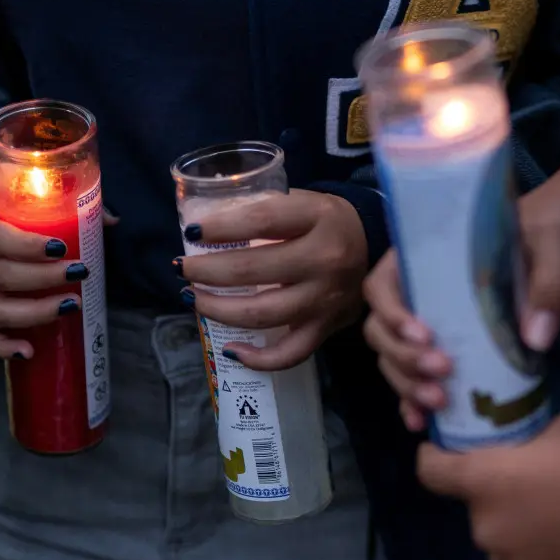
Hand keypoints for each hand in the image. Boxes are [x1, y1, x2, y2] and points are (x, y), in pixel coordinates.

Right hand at [0, 158, 116, 359]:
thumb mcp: (16, 175)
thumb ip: (60, 192)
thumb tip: (109, 220)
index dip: (26, 247)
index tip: (63, 248)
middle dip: (42, 280)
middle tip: (79, 273)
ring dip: (32, 313)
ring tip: (70, 305)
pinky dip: (0, 345)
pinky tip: (28, 350)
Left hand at [176, 189, 367, 370]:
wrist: (376, 246)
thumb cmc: (327, 221)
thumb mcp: (303, 201)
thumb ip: (262, 208)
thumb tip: (205, 225)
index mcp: (318, 218)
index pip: (260, 221)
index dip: (220, 228)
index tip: (192, 232)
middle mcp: (324, 259)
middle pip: (252, 270)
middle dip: (206, 271)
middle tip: (183, 268)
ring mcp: (326, 298)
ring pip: (261, 314)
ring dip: (217, 309)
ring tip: (193, 299)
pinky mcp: (327, 327)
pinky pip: (290, 353)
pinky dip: (257, 359)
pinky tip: (230, 350)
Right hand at [363, 180, 559, 430]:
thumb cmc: (550, 229)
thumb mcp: (551, 244)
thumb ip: (546, 283)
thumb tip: (535, 339)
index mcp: (428, 256)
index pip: (383, 285)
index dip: (392, 313)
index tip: (425, 334)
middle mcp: (421, 292)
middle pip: (382, 331)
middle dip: (404, 358)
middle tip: (443, 371)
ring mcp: (433, 323)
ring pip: (395, 359)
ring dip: (408, 385)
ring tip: (440, 402)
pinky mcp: (452, 348)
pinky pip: (419, 378)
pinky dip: (416, 402)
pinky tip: (425, 423)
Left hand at [419, 412, 559, 559]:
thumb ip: (526, 449)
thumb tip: (524, 459)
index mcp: (487, 481)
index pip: (432, 473)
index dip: (436, 462)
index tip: (444, 458)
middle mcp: (491, 530)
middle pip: (479, 516)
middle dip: (501, 503)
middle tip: (543, 491)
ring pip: (507, 553)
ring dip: (524, 541)